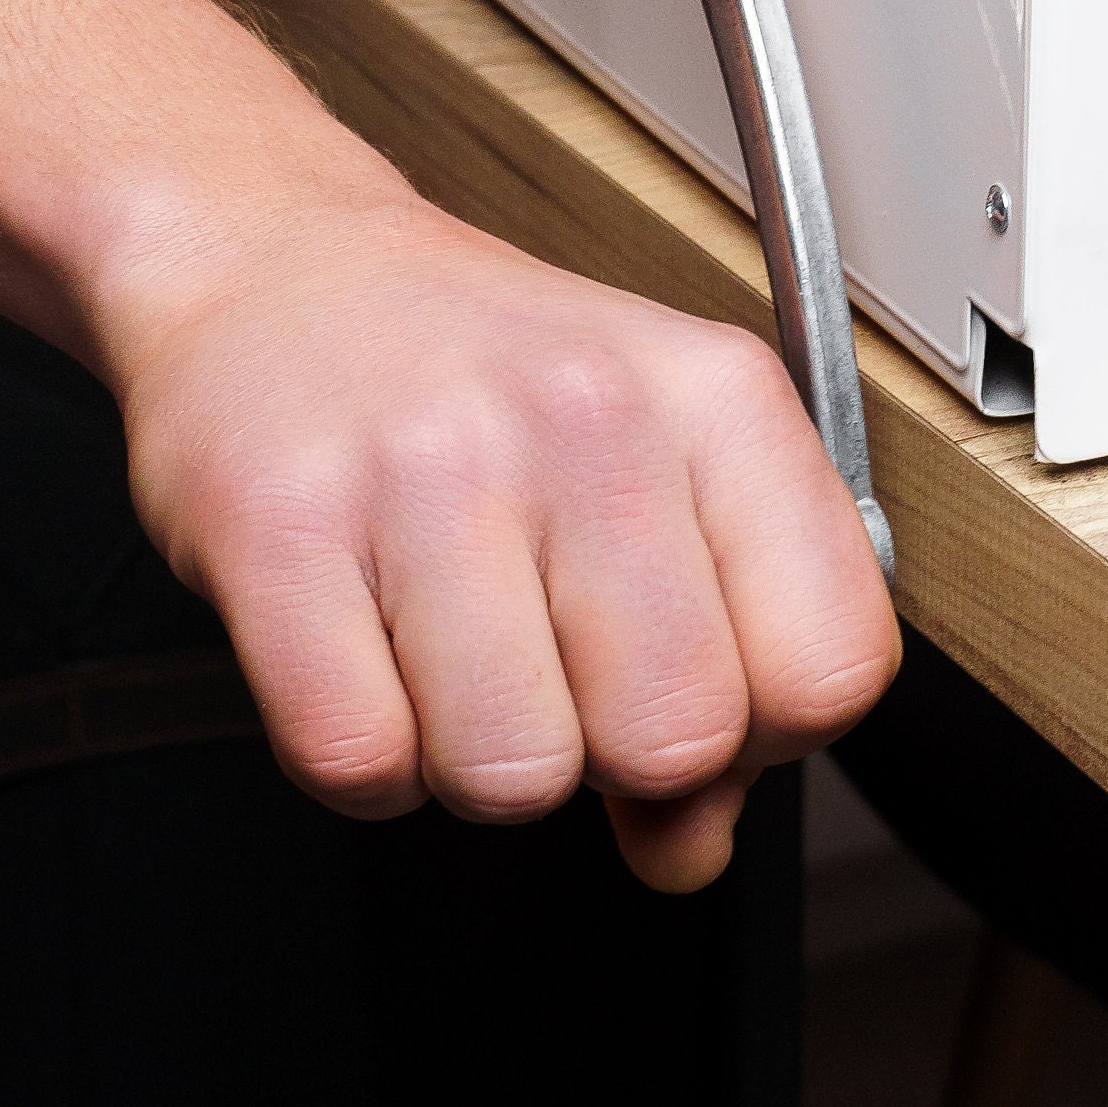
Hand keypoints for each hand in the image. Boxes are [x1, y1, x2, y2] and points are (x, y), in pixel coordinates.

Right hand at [102, 178, 900, 891]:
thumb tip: (693, 843)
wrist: (276, 263)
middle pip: (673, 736)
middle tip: (556, 663)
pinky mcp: (280, 524)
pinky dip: (363, 752)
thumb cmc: (480, 373)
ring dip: (474, 755)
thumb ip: (723, 656)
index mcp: (714, 394)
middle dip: (612, 752)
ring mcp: (430, 464)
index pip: (831, 666)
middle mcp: (586, 413)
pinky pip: (359, 762)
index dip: (769, 730)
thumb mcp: (654, 464)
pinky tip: (364, 650)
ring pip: (513, 773)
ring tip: (451, 643)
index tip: (708, 685)